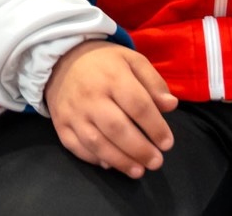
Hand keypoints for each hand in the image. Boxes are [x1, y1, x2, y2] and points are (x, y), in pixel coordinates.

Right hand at [44, 41, 177, 177]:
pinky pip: (77, 147)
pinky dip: (94, 159)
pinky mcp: (60, 124)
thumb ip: (153, 82)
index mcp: (112, 76)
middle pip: (117, 128)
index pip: (138, 105)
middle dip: (139, 149)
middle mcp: (91, 96)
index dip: (155, 127)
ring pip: (96, 142)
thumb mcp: (132, 61)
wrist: (62, 59)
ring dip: (120, 160)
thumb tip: (171, 105)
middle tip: (156, 162)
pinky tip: (110, 164)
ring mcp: (73, 112)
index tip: (167, 143)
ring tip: (138, 171)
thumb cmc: (104, 63)